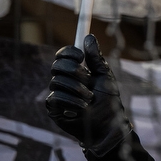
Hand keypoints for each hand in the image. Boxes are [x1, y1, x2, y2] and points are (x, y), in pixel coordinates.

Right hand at [46, 34, 131, 156]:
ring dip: (78, 89)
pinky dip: (72, 102)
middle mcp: (64, 80)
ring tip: (90, 98)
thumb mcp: (104, 76)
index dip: (68, 52)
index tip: (80, 56)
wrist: (107, 124)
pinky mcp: (53, 108)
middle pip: (57, 65)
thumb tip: (88, 37)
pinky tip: (82, 108)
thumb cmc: (108, 100)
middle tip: (87, 78)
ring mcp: (57, 94)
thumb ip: (96, 58)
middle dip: (74, 71)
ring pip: (57, 81)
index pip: (63, 55)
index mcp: (76, 70)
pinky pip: (55, 97)